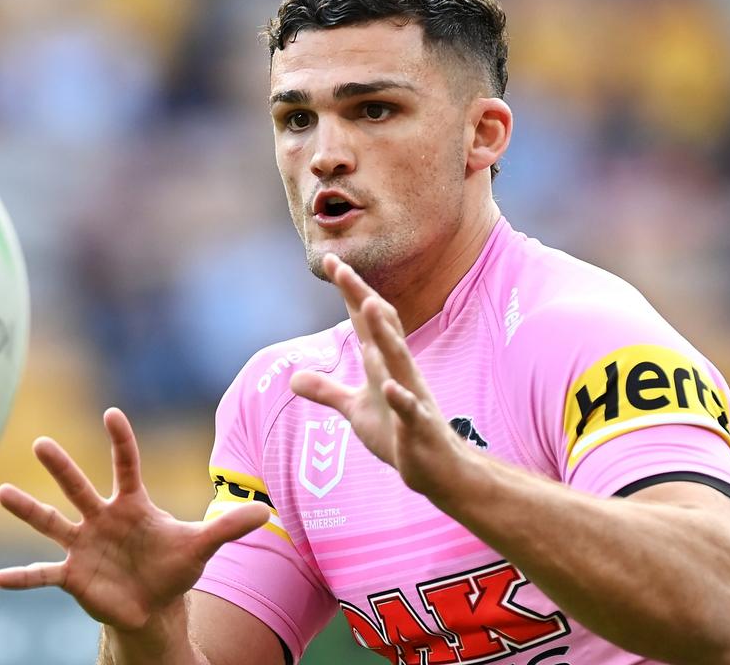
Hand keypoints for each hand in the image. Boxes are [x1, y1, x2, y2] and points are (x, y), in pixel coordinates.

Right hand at [0, 408, 269, 631]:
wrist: (154, 606)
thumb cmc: (173, 567)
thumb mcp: (201, 546)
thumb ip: (228, 527)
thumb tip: (268, 510)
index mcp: (132, 504)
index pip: (126, 465)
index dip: (121, 441)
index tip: (112, 413)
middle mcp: (101, 518)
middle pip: (79, 487)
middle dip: (61, 467)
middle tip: (40, 443)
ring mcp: (84, 545)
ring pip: (51, 523)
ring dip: (27, 510)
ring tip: (1, 493)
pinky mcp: (73, 575)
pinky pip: (43, 574)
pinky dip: (22, 577)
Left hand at [289, 254, 468, 494]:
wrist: (436, 468)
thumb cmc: (398, 433)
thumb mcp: (355, 410)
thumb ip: (327, 391)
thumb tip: (293, 378)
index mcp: (384, 363)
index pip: (365, 321)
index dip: (349, 292)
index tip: (332, 260)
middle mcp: (399, 371)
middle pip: (382, 327)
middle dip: (363, 297)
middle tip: (342, 267)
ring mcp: (411, 396)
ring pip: (399, 359)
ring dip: (386, 333)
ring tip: (371, 305)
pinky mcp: (418, 426)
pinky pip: (410, 409)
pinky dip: (401, 397)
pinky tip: (390, 386)